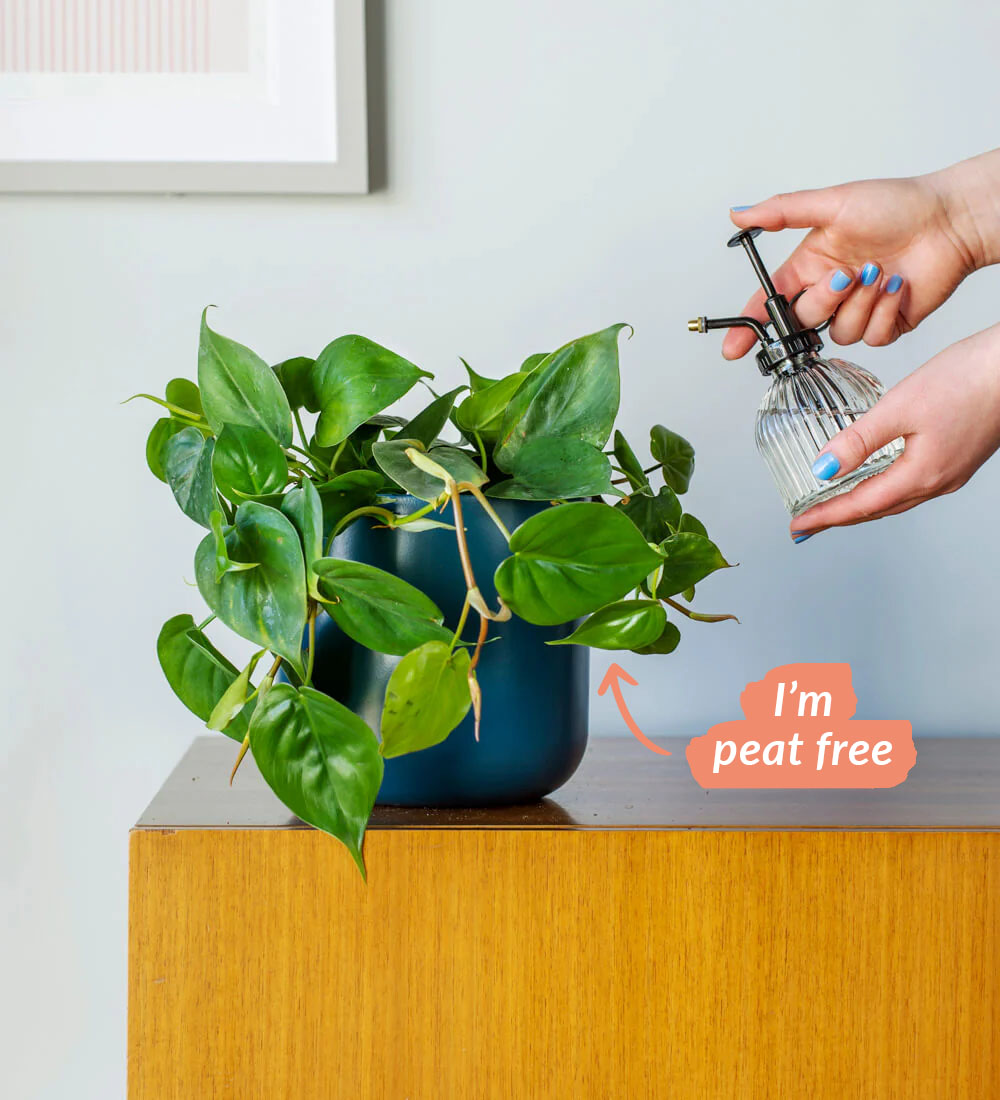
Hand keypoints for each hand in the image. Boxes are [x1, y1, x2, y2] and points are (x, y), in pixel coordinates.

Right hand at [724, 160, 995, 359]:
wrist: (949, 221)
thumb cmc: (899, 205)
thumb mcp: (833, 203)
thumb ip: (782, 211)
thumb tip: (740, 212)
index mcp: (811, 266)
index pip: (770, 303)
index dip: (750, 327)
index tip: (734, 347)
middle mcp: (831, 291)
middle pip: (804, 321)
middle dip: (824, 300)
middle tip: (846, 275)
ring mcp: (858, 310)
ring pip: (839, 334)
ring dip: (861, 303)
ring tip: (880, 272)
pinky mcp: (885, 324)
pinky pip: (870, 338)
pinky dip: (884, 311)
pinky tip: (896, 286)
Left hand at [790, 324, 999, 538]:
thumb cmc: (969, 379)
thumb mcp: (901, 406)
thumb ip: (859, 440)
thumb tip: (824, 468)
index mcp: (922, 475)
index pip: (860, 506)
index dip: (825, 517)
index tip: (798, 526)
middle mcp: (938, 481)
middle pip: (877, 509)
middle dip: (840, 516)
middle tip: (808, 523)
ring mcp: (951, 472)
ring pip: (895, 499)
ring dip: (862, 505)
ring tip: (834, 507)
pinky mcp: (958, 458)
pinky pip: (911, 484)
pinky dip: (884, 488)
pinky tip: (875, 479)